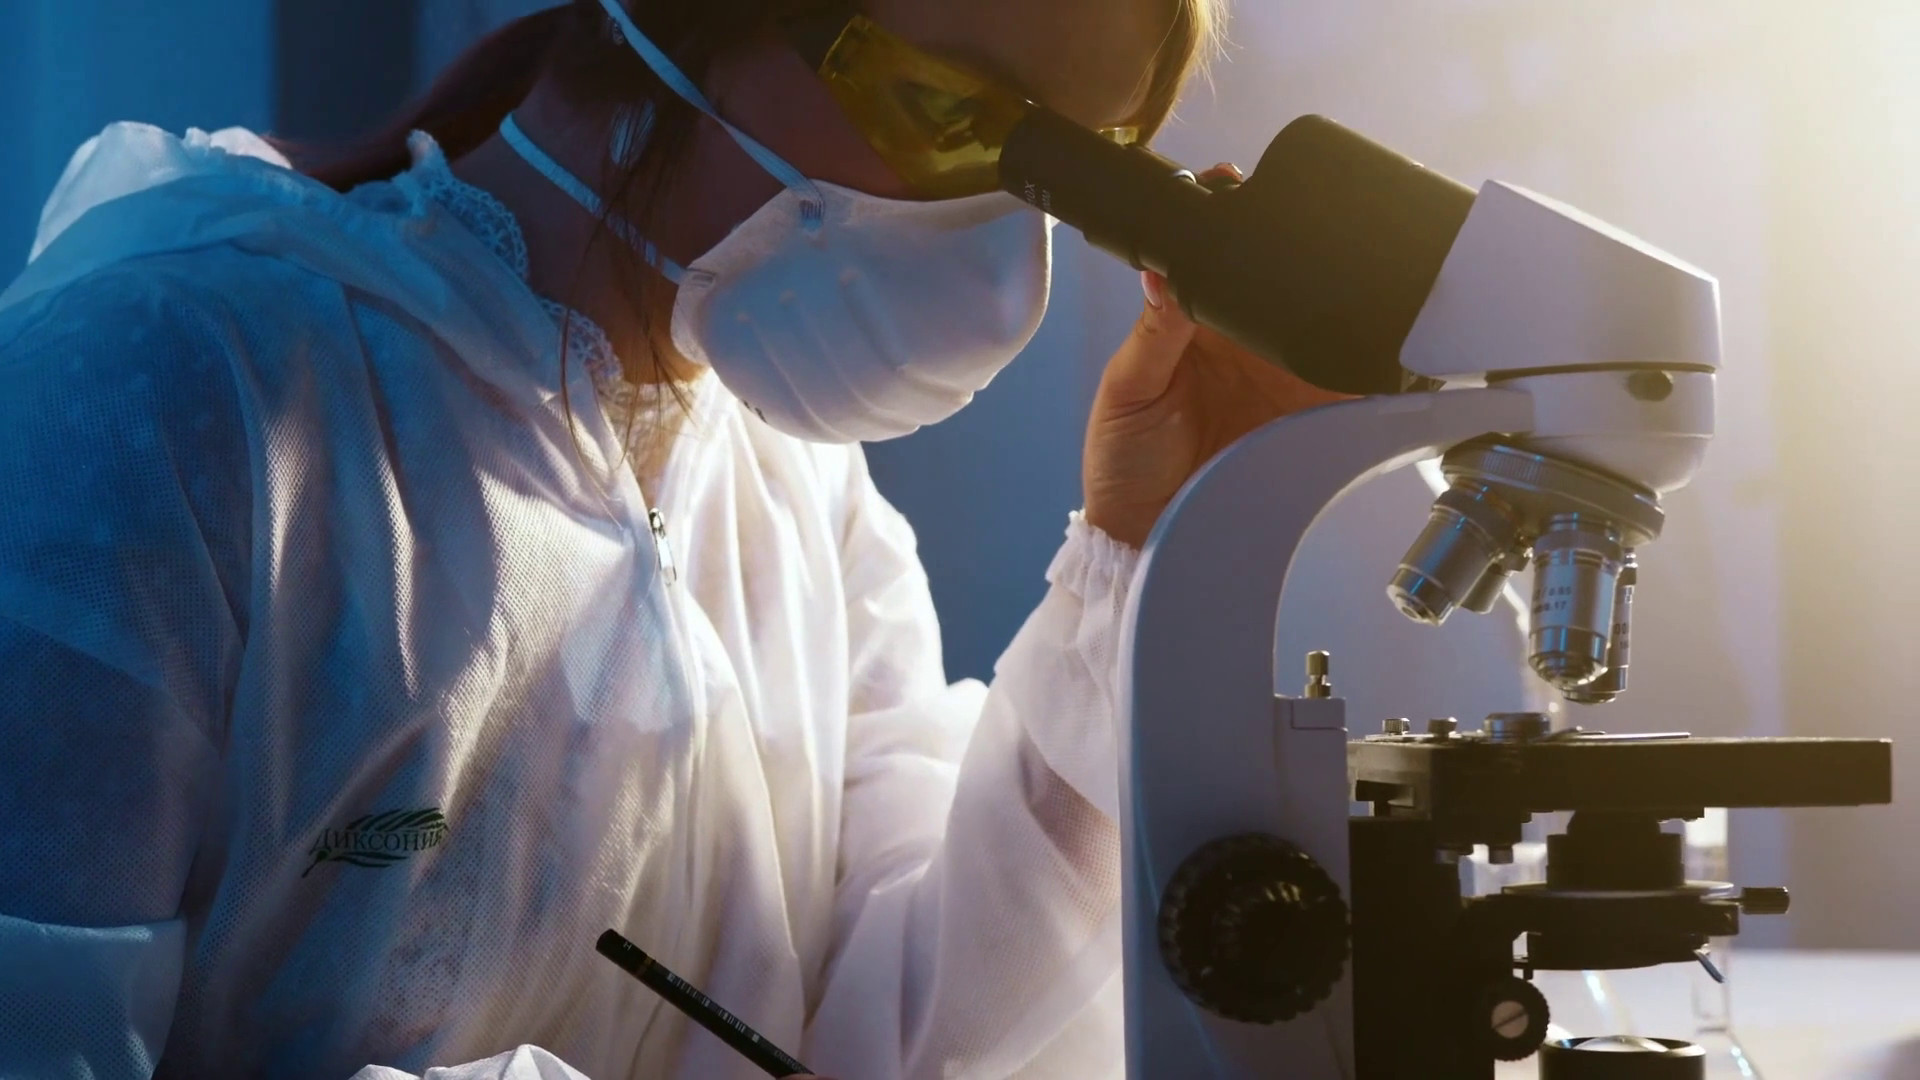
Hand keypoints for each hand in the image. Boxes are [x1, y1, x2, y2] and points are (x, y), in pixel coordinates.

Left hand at [1081, 164, 1354, 549]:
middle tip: (1324, 226)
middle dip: (1309, 246)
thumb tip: (1163, 264)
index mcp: (1196, 318)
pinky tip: (1381, 342)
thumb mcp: (1129, 388)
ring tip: (1361, 275)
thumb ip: (1154, 329)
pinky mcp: (1313, 411)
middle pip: (1286, 277)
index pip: (1224, 253)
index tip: (1247, 186)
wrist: (1147, 536)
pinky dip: (1373, 362)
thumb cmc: (1123, 460)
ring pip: (1325, 318)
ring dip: (1345, 297)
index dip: (1239, 216)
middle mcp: (1245, 337)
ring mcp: (1283, 371)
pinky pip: (1352, 379)